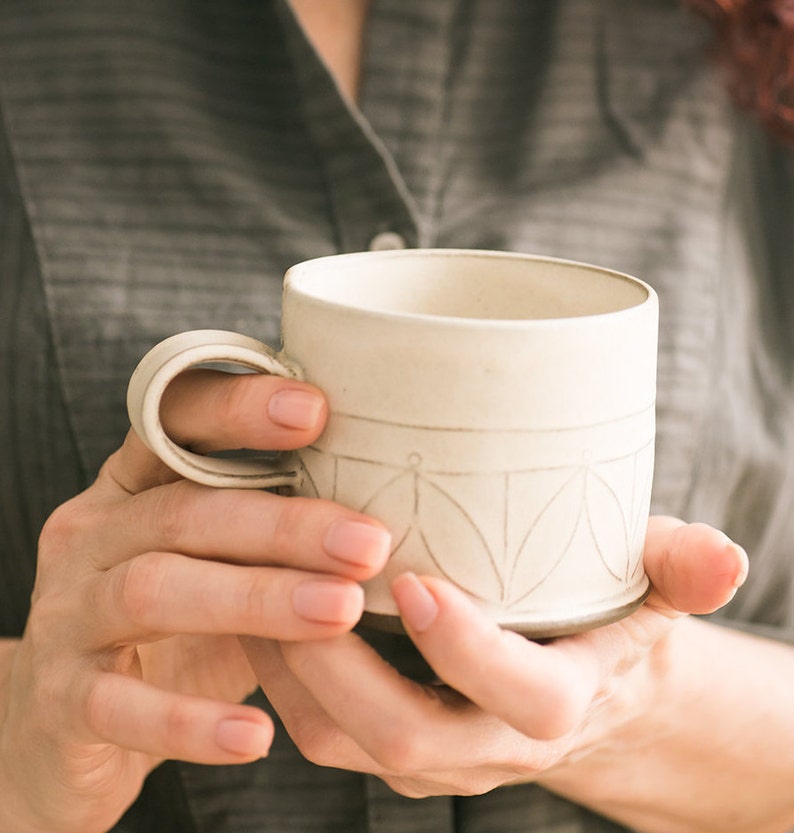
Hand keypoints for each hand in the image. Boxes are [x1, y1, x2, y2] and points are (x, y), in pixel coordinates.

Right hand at [0, 369, 389, 832]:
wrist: (71, 718)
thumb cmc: (176, 620)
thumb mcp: (221, 559)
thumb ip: (273, 529)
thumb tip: (389, 507)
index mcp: (135, 486)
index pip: (173, 421)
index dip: (237, 408)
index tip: (316, 410)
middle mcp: (94, 533)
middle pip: (185, 512)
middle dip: (284, 525)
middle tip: (369, 542)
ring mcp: (68, 611)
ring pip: (154, 590)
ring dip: (255, 599)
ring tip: (340, 611)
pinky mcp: (60, 696)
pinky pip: (118, 705)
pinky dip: (188, 722)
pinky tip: (255, 736)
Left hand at [244, 516, 747, 797]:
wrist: (580, 695)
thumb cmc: (607, 626)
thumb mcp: (647, 591)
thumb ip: (678, 569)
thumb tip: (724, 555)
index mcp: (559, 700)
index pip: (522, 699)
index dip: (468, 649)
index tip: (412, 578)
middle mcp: (487, 745)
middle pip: (406, 736)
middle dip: (344, 663)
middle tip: (301, 578)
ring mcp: (429, 753)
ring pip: (341, 739)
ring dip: (290, 668)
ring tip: (257, 582)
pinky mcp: (384, 742)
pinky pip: (316, 726)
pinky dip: (278, 672)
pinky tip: (258, 601)